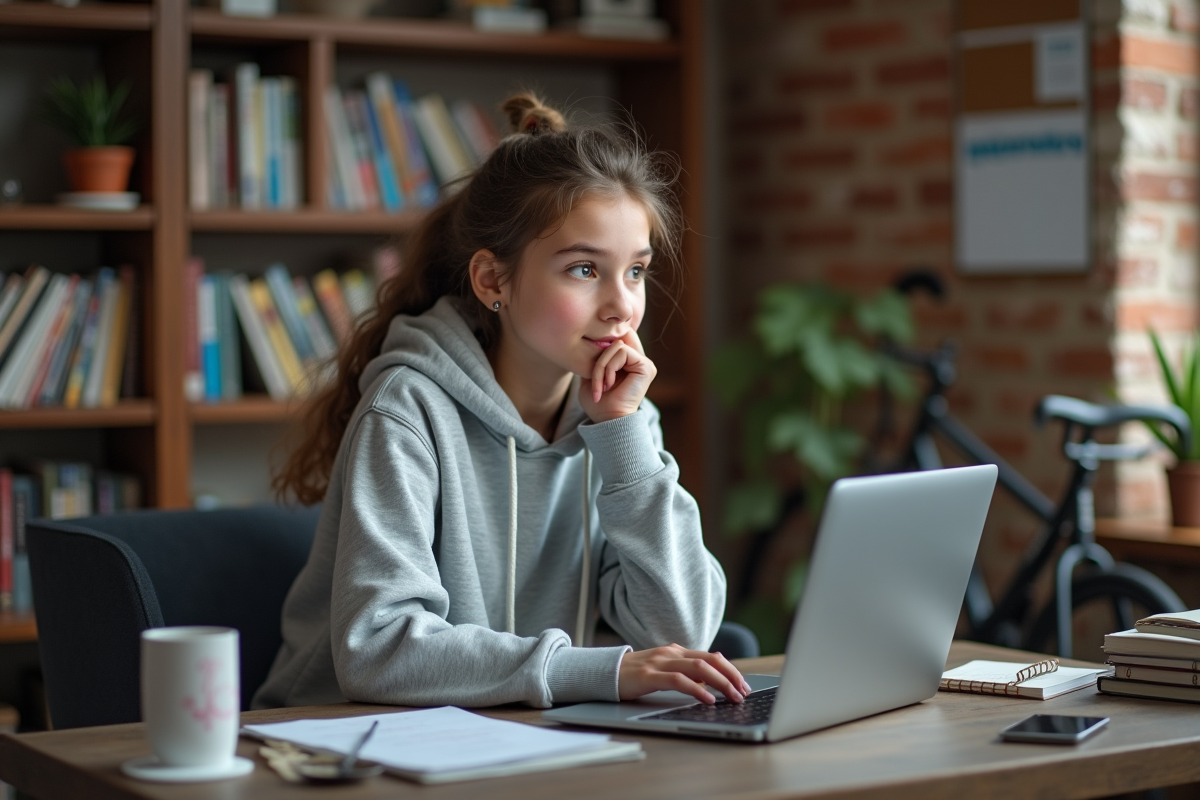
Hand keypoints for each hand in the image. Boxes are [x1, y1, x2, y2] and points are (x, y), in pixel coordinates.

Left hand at [578, 330, 655, 423]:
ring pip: (617, 345)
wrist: (607, 420)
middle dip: (599, 358)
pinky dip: (609, 367)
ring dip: (602, 366)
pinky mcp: (646, 367)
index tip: (592, 365)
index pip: (617, 337)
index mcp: (628, 362)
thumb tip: (595, 338)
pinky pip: (623, 352)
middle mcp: (638, 360)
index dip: (603, 343)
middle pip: (615, 338)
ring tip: (601, 385)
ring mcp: (644, 363)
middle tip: (593, 379)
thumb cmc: (598, 403)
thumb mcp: (591, 374)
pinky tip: (609, 384)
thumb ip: (594, 356)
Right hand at [618, 644, 752, 704]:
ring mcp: (659, 663)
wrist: (603, 672)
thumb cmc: (634, 675)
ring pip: (698, 668)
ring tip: (733, 697)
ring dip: (720, 683)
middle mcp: (671, 653)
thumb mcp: (662, 671)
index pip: (711, 656)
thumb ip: (684, 673)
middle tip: (744, 692)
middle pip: (710, 660)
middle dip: (731, 676)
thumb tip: (709, 685)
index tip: (744, 685)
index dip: (731, 670)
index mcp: (676, 652)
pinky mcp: (648, 675)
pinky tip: (707, 700)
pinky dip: (696, 690)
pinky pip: (678, 680)